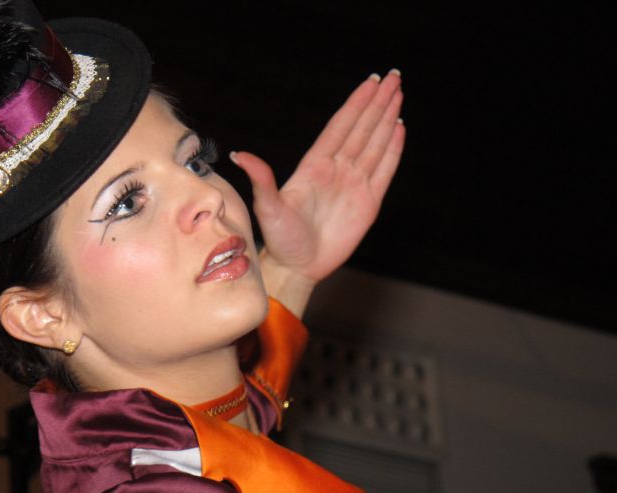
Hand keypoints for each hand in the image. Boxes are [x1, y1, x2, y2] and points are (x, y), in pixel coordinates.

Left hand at [231, 69, 404, 312]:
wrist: (297, 267)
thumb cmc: (279, 239)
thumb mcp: (268, 208)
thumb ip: (262, 179)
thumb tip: (240, 155)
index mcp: (314, 166)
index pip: (340, 127)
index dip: (356, 104)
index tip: (371, 82)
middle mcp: (336, 171)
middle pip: (361, 129)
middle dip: (377, 104)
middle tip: (394, 78)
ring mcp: (353, 185)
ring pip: (374, 144)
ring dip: (386, 120)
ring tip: (398, 97)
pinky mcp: (368, 203)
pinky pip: (384, 171)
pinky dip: (392, 150)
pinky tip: (399, 130)